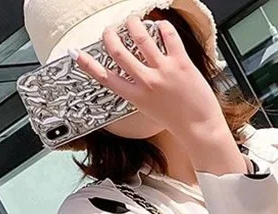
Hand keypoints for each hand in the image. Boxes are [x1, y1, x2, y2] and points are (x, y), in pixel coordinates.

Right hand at [72, 16, 246, 175]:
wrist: (199, 128)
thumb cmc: (178, 122)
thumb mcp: (150, 109)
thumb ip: (140, 92)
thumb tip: (136, 73)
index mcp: (135, 97)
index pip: (106, 78)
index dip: (88, 64)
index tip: (77, 54)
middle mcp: (146, 82)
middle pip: (118, 52)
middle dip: (110, 35)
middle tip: (110, 29)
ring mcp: (163, 72)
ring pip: (140, 37)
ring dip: (133, 24)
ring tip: (133, 21)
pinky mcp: (181, 63)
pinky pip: (168, 35)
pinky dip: (162, 26)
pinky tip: (160, 26)